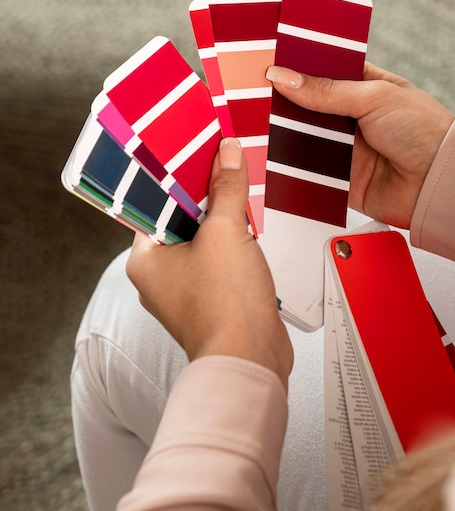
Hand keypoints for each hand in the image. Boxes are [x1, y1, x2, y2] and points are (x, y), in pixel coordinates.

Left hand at [126, 138, 293, 390]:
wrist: (252, 358)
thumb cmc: (226, 303)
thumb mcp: (226, 232)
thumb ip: (226, 189)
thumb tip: (227, 152)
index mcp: (146, 260)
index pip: (155, 205)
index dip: (178, 178)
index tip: (198, 154)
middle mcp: (160, 277)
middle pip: (183, 222)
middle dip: (208, 198)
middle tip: (224, 167)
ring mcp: (187, 292)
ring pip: (204, 243)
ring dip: (224, 223)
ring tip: (241, 193)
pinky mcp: (213, 301)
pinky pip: (220, 263)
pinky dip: (234, 247)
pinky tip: (251, 231)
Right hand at [266, 63, 454, 228]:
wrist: (439, 182)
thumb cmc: (422, 130)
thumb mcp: (375, 97)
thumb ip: (328, 91)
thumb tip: (284, 77)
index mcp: (365, 87)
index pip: (325, 71)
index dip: (300, 66)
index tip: (270, 60)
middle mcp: (353, 117)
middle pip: (309, 106)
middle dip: (286, 102)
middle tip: (253, 91)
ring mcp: (346, 148)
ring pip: (305, 138)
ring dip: (285, 133)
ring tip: (254, 121)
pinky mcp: (340, 178)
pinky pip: (310, 171)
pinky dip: (293, 166)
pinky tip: (271, 155)